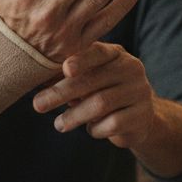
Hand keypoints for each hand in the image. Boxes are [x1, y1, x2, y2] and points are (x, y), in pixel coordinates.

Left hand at [32, 42, 156, 148]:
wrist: (139, 116)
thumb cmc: (104, 92)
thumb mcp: (89, 80)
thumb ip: (69, 77)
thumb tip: (38, 80)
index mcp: (115, 54)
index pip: (97, 52)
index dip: (81, 60)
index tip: (65, 69)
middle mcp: (131, 68)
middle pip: (93, 80)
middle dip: (61, 93)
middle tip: (38, 105)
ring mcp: (140, 91)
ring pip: (101, 103)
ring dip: (75, 115)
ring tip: (59, 124)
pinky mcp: (143, 115)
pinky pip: (113, 124)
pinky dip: (96, 129)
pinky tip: (91, 129)